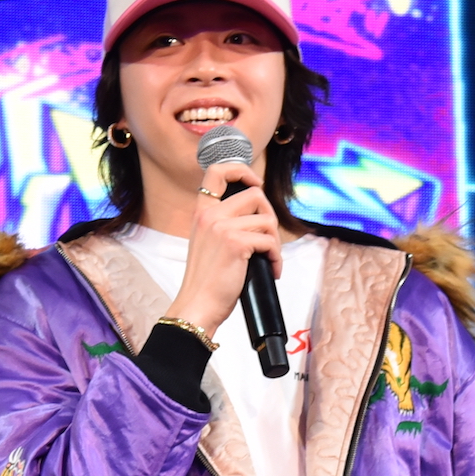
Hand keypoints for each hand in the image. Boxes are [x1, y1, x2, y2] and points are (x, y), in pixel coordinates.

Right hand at [165, 162, 281, 337]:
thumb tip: (258, 217)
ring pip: (267, 219)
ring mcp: (222, 228)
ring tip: (269, 259)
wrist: (198, 305)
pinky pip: (269, 241)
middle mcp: (210, 215)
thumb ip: (224, 225)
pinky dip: (276, 257)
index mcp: (201, 213)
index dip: (241, 170)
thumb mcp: (208, 244)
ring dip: (275, 242)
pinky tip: (271, 270)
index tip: (255, 184)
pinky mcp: (236, 243)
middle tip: (268, 241)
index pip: (217, 172)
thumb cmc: (206, 281)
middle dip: (269, 218)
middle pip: (255, 195)